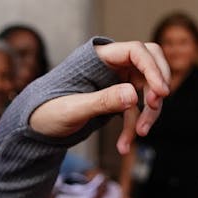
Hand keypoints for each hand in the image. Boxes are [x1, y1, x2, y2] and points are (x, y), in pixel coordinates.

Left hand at [28, 41, 171, 153]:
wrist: (36, 127)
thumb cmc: (46, 112)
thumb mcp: (73, 110)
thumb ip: (102, 101)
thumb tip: (133, 95)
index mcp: (99, 57)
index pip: (137, 51)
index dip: (153, 69)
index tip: (161, 93)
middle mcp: (111, 65)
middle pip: (150, 64)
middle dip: (157, 84)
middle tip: (156, 104)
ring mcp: (116, 81)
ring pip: (147, 90)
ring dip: (148, 112)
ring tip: (141, 134)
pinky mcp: (117, 99)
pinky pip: (136, 110)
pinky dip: (134, 127)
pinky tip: (124, 146)